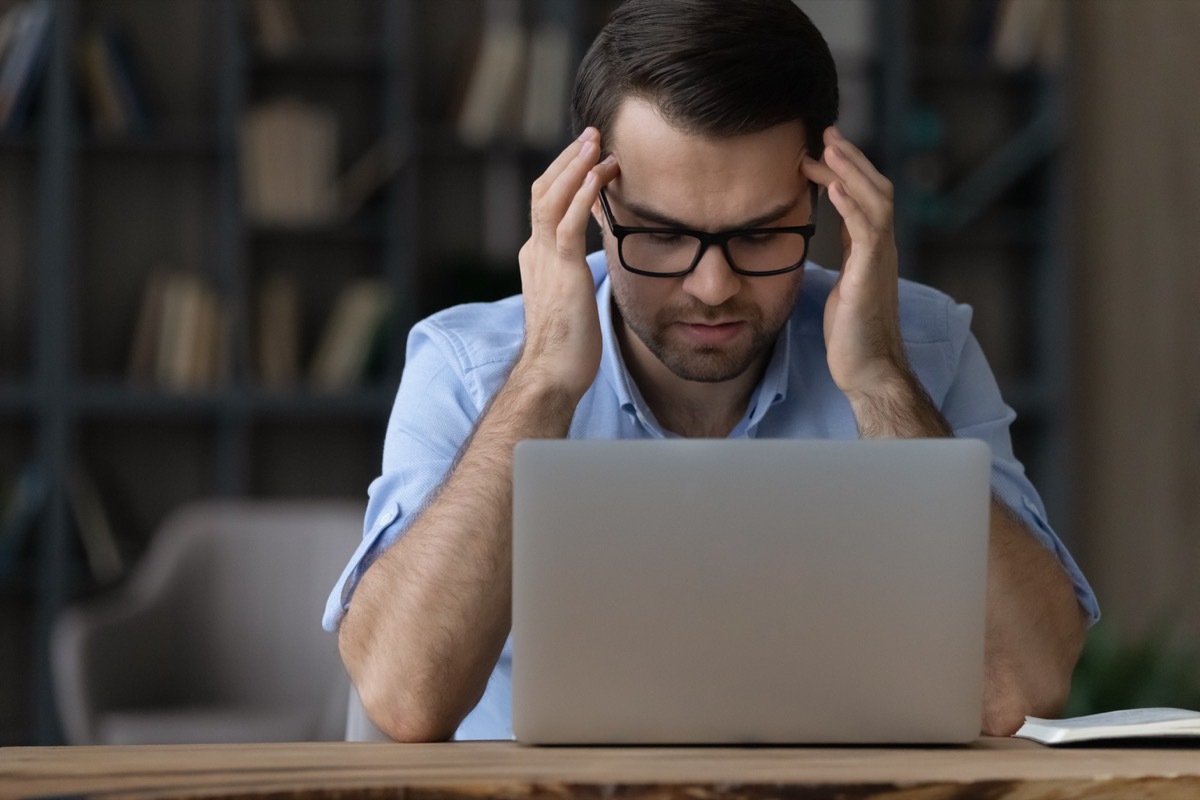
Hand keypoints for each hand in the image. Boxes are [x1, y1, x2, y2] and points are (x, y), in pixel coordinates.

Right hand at [515, 128, 619, 400]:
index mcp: (536, 257)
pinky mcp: (562, 273)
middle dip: (568, 159)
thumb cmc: (567, 347)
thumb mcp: (571, 300)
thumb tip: (591, 265)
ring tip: (597, 141)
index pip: (545, 204)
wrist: (552, 375)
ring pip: (552, 199)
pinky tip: (599, 174)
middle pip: (544, 190)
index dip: (564, 175)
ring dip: (575, 166)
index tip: (587, 155)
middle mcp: (535, 252)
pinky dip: (583, 195)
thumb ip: (575, 274)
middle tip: (593, 134)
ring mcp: (545, 261)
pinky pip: (569, 223)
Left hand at [801, 127, 909, 402]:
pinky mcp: (872, 277)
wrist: (869, 370)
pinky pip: (867, 233)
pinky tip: (832, 189)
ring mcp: (880, 261)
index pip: (864, 196)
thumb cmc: (852, 334)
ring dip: (851, 172)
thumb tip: (824, 236)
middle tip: (825, 133)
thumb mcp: (843, 284)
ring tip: (829, 148)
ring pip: (875, 201)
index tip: (820, 148)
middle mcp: (882, 249)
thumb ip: (843, 257)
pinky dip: (851, 207)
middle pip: (875, 188)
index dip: (846, 170)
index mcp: (872, 249)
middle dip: (851, 159)